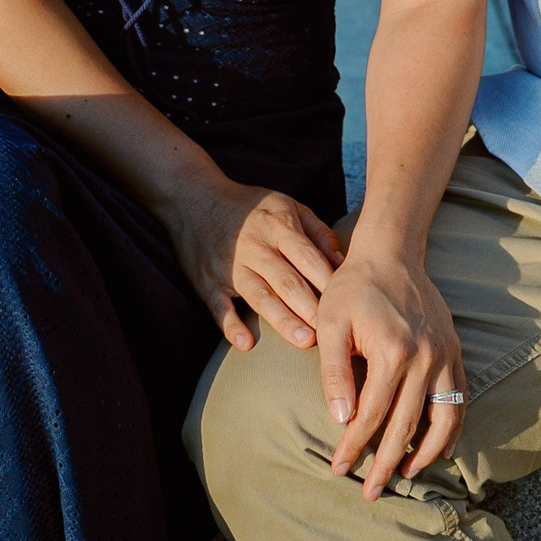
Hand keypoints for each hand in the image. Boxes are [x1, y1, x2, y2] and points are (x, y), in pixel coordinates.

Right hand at [163, 174, 343, 353]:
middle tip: (331, 332)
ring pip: (260, 296)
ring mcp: (230, 266)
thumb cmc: (250, 207)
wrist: (194, 198)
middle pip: (287, 280)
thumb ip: (317, 232)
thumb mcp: (287, 205)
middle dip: (311, 307)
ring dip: (282, 319)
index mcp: (278, 226)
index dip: (327, 281)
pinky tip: (246, 343)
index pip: (308, 257)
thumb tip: (342, 262)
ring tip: (304, 340)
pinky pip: (219, 307)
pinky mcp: (208, 282)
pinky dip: (230, 325)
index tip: (346, 304)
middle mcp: (255, 246)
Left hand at [311, 242, 467, 497]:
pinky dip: (453, 429)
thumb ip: (334, 373)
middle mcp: (426, 358)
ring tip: (405, 476)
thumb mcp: (330, 324)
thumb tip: (342, 421)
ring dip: (427, 455)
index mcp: (392, 351)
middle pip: (407, 427)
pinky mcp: (455, 351)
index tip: (338, 469)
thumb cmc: (353, 289)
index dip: (353, 447)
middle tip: (370, 493)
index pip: (370, 416)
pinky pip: (460, 400)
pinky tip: (441, 450)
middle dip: (386, 464)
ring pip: (444, 420)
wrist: (390, 254)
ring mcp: (445, 355)